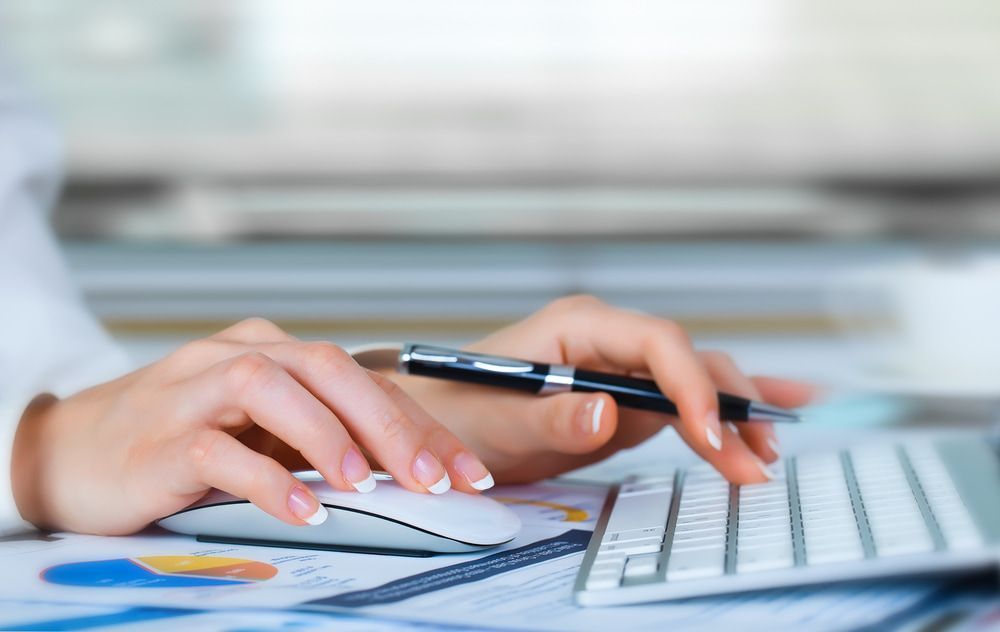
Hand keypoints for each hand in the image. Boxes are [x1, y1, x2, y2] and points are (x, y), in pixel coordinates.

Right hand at [11, 319, 493, 534]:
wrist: (72, 451)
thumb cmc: (181, 440)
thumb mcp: (262, 431)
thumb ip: (320, 437)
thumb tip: (405, 470)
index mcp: (273, 352)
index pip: (363, 380)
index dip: (421, 425)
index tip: (466, 472)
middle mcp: (238, 357)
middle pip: (327, 369)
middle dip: (390, 425)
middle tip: (435, 480)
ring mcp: (194, 391)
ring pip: (271, 389)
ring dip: (328, 437)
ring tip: (368, 484)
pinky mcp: (160, 437)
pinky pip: (217, 451)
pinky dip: (267, 480)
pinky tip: (304, 510)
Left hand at [389, 296, 814, 484]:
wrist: (440, 424)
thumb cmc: (459, 410)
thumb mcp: (500, 419)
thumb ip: (553, 416)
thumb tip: (610, 411)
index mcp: (578, 326)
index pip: (657, 341)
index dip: (690, 384)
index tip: (710, 433)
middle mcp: (607, 339)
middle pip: (687, 361)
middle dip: (727, 406)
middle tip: (758, 456)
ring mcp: (620, 369)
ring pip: (694, 383)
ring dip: (732, 418)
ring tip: (766, 457)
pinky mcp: (624, 400)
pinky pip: (681, 405)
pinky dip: (722, 415)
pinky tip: (768, 415)